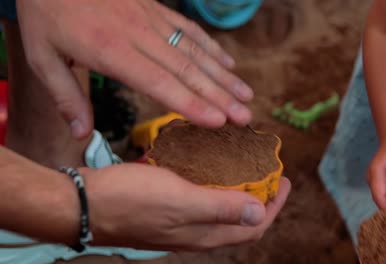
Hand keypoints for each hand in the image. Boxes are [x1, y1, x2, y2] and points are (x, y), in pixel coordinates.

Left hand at [16, 0, 253, 138]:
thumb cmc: (46, 13)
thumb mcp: (41, 56)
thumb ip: (64, 97)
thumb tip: (81, 135)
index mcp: (110, 50)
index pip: (159, 82)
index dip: (190, 103)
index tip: (218, 121)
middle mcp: (139, 35)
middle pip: (187, 70)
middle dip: (220, 96)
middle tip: (245, 116)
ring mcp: (151, 19)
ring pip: (195, 51)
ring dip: (223, 75)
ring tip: (247, 94)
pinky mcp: (156, 9)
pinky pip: (190, 30)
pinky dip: (212, 47)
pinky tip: (228, 63)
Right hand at [81, 164, 289, 250]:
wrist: (84, 203)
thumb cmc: (131, 200)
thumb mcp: (181, 201)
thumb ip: (222, 208)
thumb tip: (260, 214)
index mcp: (204, 234)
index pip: (253, 228)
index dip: (274, 207)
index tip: (285, 180)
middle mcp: (195, 233)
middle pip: (238, 219)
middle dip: (258, 196)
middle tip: (266, 170)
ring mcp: (179, 222)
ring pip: (218, 208)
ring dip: (235, 188)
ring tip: (242, 163)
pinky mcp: (164, 209)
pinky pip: (197, 198)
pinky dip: (210, 182)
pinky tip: (206, 163)